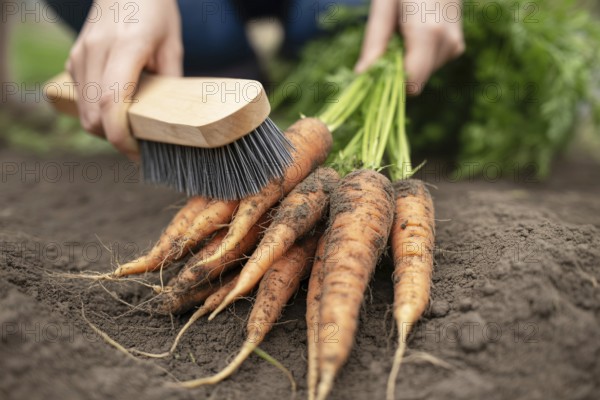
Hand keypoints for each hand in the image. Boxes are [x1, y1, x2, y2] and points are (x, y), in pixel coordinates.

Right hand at [66, 0, 182, 159]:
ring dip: (105, 127)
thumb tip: (173, 120)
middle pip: (93, 115)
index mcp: (126, 47)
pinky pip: (81, 97)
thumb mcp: (173, 45)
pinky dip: (96, 111)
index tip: (139, 154)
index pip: (112, 103)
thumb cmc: (155, 11)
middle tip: (141, 143)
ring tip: (131, 126)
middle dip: (115, 138)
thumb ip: (170, 82)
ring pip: (84, 110)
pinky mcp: (74, 57)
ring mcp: (81, 53)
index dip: (121, 138)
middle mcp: (97, 50)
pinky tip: (117, 106)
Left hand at [355, 0, 464, 94]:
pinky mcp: (456, 47)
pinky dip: (416, 56)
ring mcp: (455, 46)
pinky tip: (414, 33)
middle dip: (396, 69)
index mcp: (429, 33)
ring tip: (403, 30)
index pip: (411, 83)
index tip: (375, 71)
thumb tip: (362, 75)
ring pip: (421, 75)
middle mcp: (447, 43)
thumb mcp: (384, 4)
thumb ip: (375, 41)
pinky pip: (429, 65)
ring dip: (406, 61)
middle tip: (389, 40)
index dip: (390, 82)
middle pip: (414, 81)